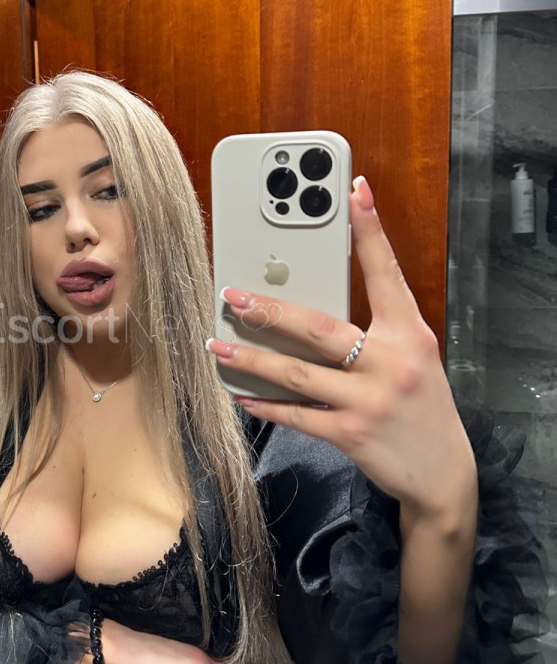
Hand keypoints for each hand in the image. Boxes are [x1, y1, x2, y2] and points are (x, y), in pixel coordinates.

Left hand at [206, 175, 477, 519]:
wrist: (444, 473)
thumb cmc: (423, 406)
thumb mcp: (415, 356)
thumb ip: (378, 328)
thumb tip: (315, 307)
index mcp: (410, 334)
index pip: (385, 273)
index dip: (369, 231)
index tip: (353, 191)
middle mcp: (390, 362)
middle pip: (319, 328)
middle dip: (271, 310)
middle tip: (232, 295)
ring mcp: (369, 400)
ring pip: (297, 373)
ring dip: (252, 359)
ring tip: (219, 344)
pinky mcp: (351, 434)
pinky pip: (297, 415)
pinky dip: (266, 404)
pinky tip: (241, 394)